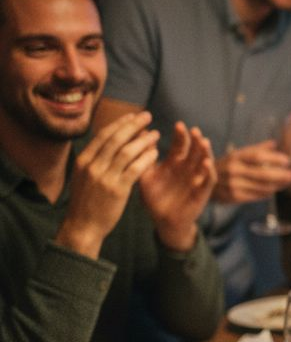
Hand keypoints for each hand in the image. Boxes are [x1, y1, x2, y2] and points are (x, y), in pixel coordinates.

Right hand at [55, 111, 160, 258]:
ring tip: (156, 134)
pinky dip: (146, 158)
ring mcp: (104, 177)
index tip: (132, 115)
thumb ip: (96, 160)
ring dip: (143, 140)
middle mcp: (92, 166)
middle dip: (133, 125)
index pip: (103, 135)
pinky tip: (156, 153)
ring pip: (127, 151)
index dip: (120, 123)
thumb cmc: (87, 201)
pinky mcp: (117, 190)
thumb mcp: (85, 176)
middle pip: (116, 138)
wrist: (83, 226)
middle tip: (148, 116)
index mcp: (83, 160)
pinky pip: (135, 168)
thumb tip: (114, 141)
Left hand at [139, 122, 215, 251]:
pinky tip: (207, 163)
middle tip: (194, 130)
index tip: (179, 125)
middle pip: (195, 150)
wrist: (163, 221)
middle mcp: (188, 169)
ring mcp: (197, 179)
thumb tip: (138, 136)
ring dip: (205, 152)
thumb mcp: (146, 177)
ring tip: (204, 142)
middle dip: (195, 140)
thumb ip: (143, 158)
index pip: (180, 145)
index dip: (181, 135)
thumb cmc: (154, 198)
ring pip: (204, 162)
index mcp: (174, 163)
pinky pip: (208, 180)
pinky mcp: (202, 192)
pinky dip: (209, 171)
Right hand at [211, 140, 290, 203]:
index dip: (274, 158)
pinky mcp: (233, 197)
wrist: (202, 182)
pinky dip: (267, 193)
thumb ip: (256, 149)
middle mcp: (233, 170)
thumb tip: (275, 144)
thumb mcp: (237, 154)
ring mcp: (233, 184)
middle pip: (262, 173)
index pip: (258, 156)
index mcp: (235, 156)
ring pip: (261, 186)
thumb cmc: (225, 165)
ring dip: (277, 185)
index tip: (287, 160)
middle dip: (280, 175)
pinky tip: (274, 190)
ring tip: (287, 182)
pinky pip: (255, 196)